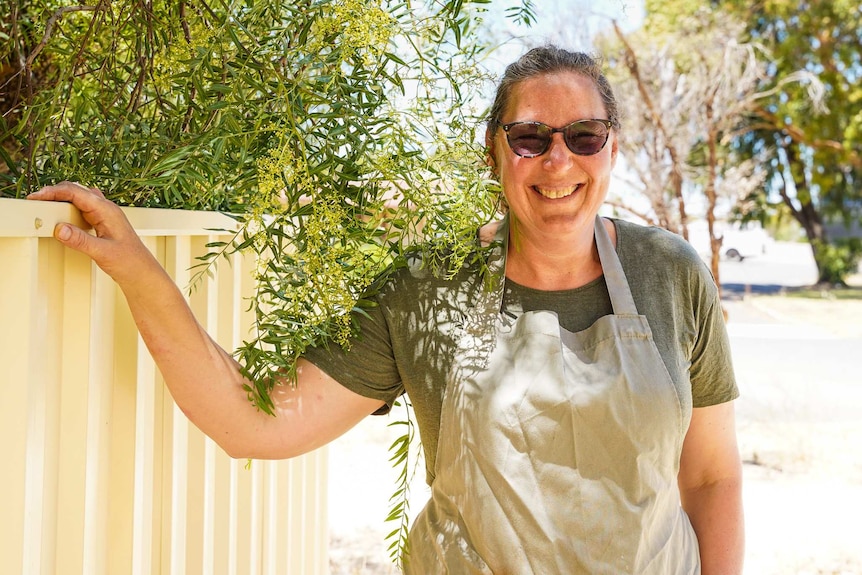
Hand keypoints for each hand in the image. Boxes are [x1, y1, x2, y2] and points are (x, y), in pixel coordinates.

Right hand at [27, 181, 154, 282]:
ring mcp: (104, 215)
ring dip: (61, 200)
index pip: (76, 192)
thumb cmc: (130, 261)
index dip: (54, 192)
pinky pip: (81, 209)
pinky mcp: (101, 222)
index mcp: (107, 210)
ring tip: (44, 206)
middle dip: (54, 193)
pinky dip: (68, 209)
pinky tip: (60, 216)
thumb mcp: (102, 252)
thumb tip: (60, 229)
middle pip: (76, 192)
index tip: (36, 197)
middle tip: (35, 201)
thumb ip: (81, 241)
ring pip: (78, 199)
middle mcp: (106, 209)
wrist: (141, 272)